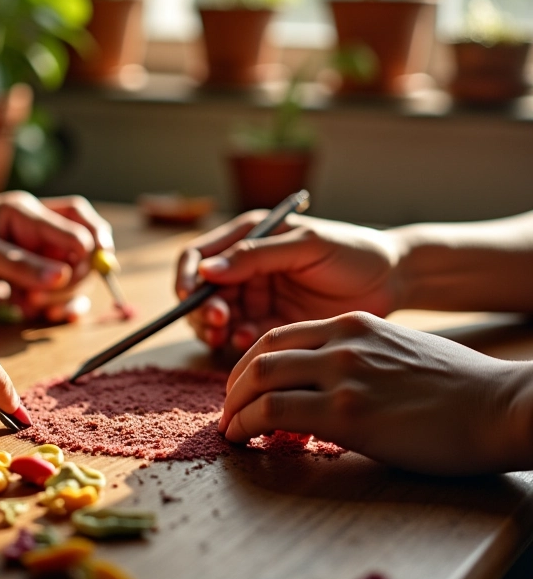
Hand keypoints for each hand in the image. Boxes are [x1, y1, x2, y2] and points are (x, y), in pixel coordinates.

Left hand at [0, 192, 113, 321]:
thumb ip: (17, 262)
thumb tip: (63, 276)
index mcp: (27, 213)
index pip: (81, 232)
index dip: (81, 260)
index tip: (55, 284)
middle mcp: (37, 232)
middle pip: (86, 253)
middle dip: (75, 280)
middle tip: (41, 301)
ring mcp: (32, 256)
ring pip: (76, 274)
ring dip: (67, 296)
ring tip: (35, 308)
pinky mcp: (24, 279)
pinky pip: (58, 292)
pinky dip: (59, 306)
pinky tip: (44, 315)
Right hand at [176, 212, 399, 351]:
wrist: (393, 281)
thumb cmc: (353, 251)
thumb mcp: (306, 246)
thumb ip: (256, 255)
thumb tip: (206, 270)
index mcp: (248, 237)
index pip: (199, 255)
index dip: (186, 275)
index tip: (190, 296)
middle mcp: (246, 268)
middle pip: (201, 291)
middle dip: (202, 308)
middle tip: (219, 321)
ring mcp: (256, 298)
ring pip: (215, 317)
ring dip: (213, 329)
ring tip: (227, 335)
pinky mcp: (270, 325)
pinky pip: (239, 337)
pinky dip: (235, 341)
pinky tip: (248, 341)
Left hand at [219, 311, 532, 474]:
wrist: (501, 406)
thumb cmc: (457, 388)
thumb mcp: (397, 352)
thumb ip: (356, 358)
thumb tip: (323, 384)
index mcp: (353, 324)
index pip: (281, 335)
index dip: (252, 361)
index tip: (244, 386)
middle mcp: (342, 341)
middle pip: (262, 353)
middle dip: (235, 384)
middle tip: (229, 409)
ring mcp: (343, 374)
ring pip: (261, 380)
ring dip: (235, 406)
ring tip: (230, 428)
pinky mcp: (347, 413)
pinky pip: (275, 412)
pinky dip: (247, 424)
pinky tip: (243, 439)